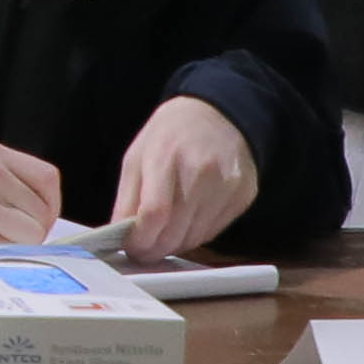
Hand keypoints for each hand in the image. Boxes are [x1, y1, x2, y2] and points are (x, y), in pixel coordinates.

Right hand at [0, 136, 73, 245]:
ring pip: (29, 233)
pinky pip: (6, 249)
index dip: (52, 202)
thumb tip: (45, 210)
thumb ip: (11, 176)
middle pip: (41, 210)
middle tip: (18, 230)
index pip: (47, 178)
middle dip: (35, 226)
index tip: (44, 213)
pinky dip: (0, 250)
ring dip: (19, 241)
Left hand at [104, 97, 263, 263]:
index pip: (154, 213)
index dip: (140, 240)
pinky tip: (187, 220)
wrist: (218, 114)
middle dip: (154, 249)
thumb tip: (120, 238)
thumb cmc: (170, 136)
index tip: (130, 246)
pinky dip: (195, 234)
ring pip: (195, 238)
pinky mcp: (244, 195)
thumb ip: (127, 199)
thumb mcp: (136, 157)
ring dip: (174, 244)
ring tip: (164, 232)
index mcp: (166, 155)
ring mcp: (227, 184)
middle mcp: (201, 171)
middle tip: (143, 249)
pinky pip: (213, 231)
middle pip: (175, 232)